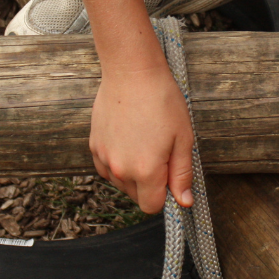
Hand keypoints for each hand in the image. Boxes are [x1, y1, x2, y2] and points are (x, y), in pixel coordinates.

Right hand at [90, 63, 194, 213]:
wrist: (132, 72)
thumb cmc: (162, 101)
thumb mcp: (183, 138)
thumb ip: (182, 174)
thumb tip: (184, 202)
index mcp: (146, 170)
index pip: (152, 206)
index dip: (164, 195)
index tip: (170, 175)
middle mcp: (121, 169)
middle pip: (136, 196)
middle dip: (150, 183)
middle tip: (160, 151)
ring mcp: (104, 158)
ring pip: (121, 183)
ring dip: (132, 173)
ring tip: (144, 141)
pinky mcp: (93, 146)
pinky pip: (106, 168)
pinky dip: (117, 162)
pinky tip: (128, 140)